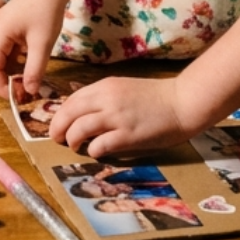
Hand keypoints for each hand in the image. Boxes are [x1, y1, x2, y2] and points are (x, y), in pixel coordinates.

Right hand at [0, 0, 69, 98]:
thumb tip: (30, 92)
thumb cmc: (46, 11)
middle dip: (3, 83)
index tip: (19, 98)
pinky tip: (25, 68)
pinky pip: (0, 52)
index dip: (2, 88)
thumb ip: (35, 70)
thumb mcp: (42, 44)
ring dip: (6, 74)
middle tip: (24, 93)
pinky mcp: (1, 29)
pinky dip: (9, 63)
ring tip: (26, 83)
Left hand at [50, 76, 201, 159]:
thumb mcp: (124, 89)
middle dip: (58, 128)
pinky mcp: (126, 136)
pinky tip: (96, 153)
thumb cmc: (156, 97)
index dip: (61, 115)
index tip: (60, 125)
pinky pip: (98, 146)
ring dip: (72, 141)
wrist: (183, 102)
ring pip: (78, 129)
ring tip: (75, 147)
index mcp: (104, 86)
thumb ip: (103, 98)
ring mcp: (116, 118)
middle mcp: (106, 99)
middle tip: (57, 139)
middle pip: (68, 113)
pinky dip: (92, 151)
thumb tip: (83, 115)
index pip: (71, 100)